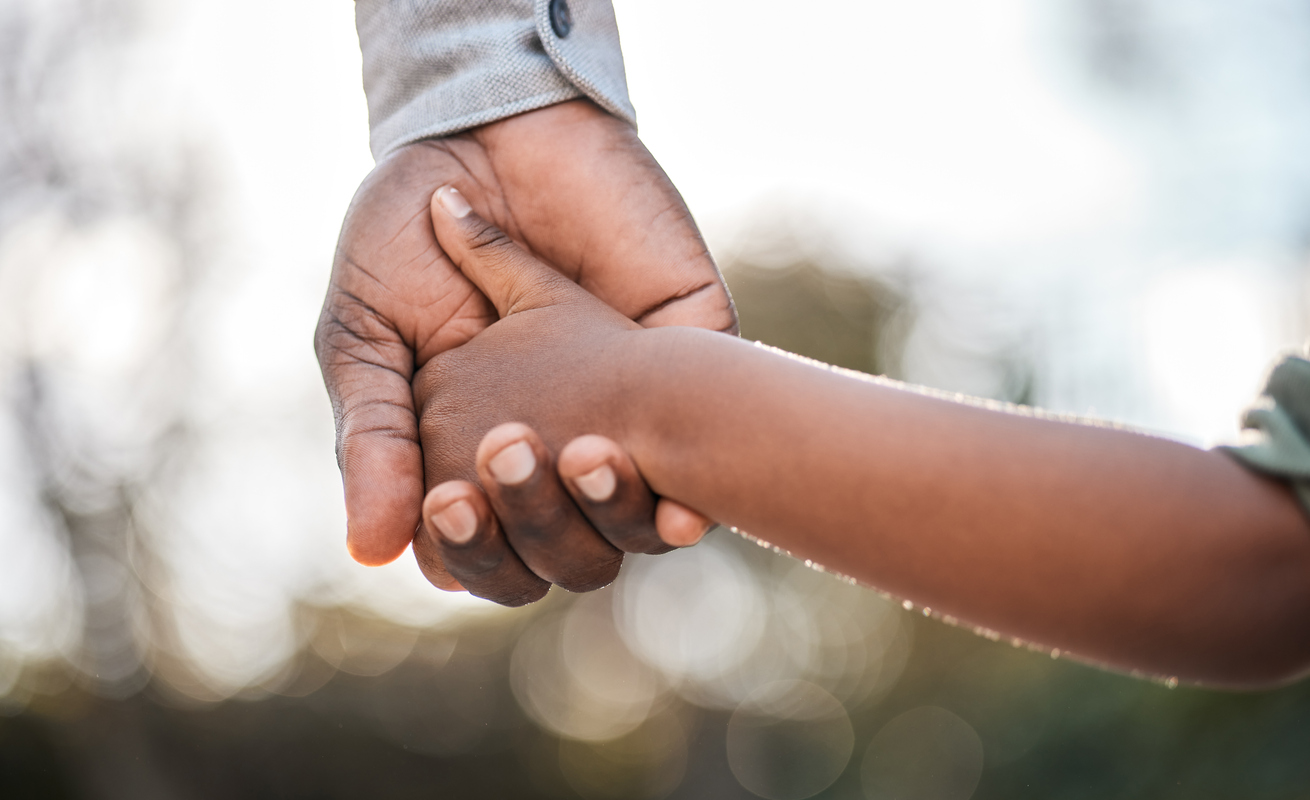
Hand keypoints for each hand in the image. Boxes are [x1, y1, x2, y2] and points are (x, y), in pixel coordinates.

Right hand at [314, 100, 736, 582]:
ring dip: (613, 509)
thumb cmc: (407, 236)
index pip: (487, 555)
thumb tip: (370, 551)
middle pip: (566, 556)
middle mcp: (555, 449)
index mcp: (476, 457)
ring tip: (581, 451)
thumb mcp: (367, 335)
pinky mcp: (684, 354)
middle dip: (539, 530)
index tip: (449, 506)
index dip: (474, 553)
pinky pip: (709, 445)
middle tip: (504, 455)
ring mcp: (625, 409)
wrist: (481, 131)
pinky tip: (683, 503)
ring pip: (639, 522)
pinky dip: (692, 484)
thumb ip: (375, 436)